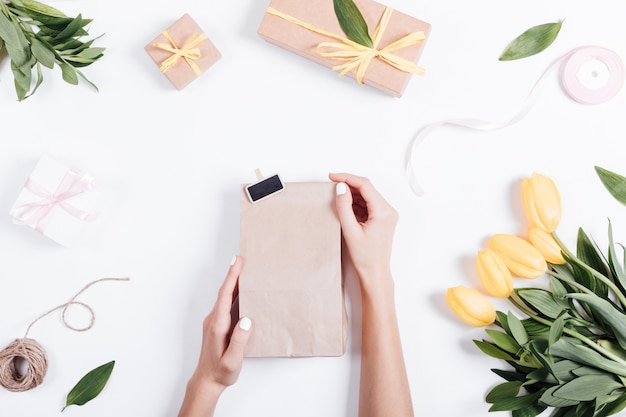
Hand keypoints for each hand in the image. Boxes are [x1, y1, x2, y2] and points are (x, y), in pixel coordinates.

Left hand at [178, 256, 251, 416]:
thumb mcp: (232, 360)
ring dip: (233, 283)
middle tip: (242, 258)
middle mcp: (213, 320)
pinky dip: (233, 293)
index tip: (237, 262)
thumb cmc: (221, 372)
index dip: (231, 277)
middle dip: (233, 274)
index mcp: (218, 325)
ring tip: (244, 270)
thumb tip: (247, 319)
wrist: (206, 381)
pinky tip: (241, 291)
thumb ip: (240, 340)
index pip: (224, 295)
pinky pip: (225, 304)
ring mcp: (214, 322)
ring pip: (224, 297)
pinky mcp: (217, 325)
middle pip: (224, 292)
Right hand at [329, 173, 397, 291]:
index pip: (365, 185)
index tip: (332, 177)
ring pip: (366, 196)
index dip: (347, 178)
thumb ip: (344, 207)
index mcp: (383, 211)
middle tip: (332, 188)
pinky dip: (356, 204)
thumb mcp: (350, 230)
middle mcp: (388, 210)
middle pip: (366, 189)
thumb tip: (340, 187)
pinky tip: (346, 209)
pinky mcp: (382, 218)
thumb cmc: (365, 257)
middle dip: (349, 186)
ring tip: (338, 202)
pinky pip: (368, 205)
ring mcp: (386, 214)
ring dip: (352, 196)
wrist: (374, 272)